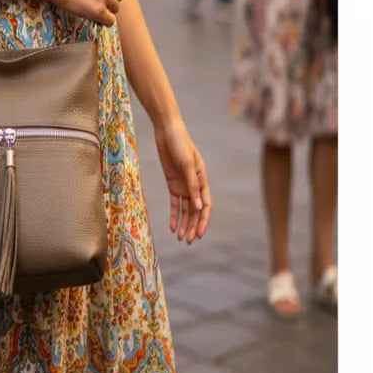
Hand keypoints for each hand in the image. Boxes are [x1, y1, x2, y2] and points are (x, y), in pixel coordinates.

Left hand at [154, 117, 211, 244]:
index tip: (200, 234)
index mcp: (202, 179)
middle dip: (194, 226)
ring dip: (184, 223)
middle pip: (196, 210)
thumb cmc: (180, 144)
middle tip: (189, 241)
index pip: (205, 205)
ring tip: (181, 238)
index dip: (203, 220)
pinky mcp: (172, 183)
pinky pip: (175, 203)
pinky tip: (173, 227)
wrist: (166, 131)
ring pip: (186, 209)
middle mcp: (194, 185)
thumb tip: (198, 207)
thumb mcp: (186, 164)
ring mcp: (183, 185)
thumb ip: (192, 186)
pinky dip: (175, 215)